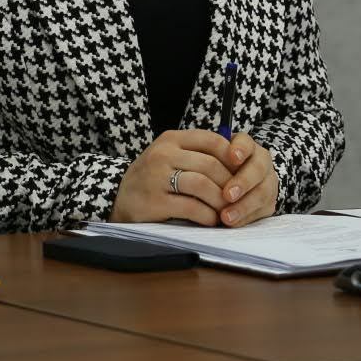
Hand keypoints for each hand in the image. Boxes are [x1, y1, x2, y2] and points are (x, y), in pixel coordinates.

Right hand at [111, 129, 241, 224]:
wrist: (117, 199)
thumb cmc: (152, 179)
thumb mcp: (170, 157)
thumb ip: (197, 155)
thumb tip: (238, 164)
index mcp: (171, 139)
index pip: (211, 140)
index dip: (233, 157)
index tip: (242, 172)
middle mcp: (162, 154)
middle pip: (210, 165)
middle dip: (231, 184)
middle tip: (240, 198)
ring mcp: (157, 177)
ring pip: (202, 185)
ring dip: (221, 201)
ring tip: (227, 211)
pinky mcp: (155, 202)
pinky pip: (191, 207)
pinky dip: (207, 215)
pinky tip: (211, 220)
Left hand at [216, 133, 277, 227]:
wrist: (234, 184)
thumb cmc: (214, 169)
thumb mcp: (208, 160)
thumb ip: (207, 159)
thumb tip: (197, 161)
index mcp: (246, 146)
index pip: (246, 143)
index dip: (241, 149)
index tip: (233, 157)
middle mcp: (260, 162)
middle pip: (258, 168)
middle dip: (243, 182)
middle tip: (227, 195)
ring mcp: (268, 182)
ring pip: (263, 193)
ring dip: (244, 206)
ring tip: (227, 217)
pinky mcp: (269, 202)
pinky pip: (261, 211)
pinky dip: (246, 218)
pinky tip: (233, 223)